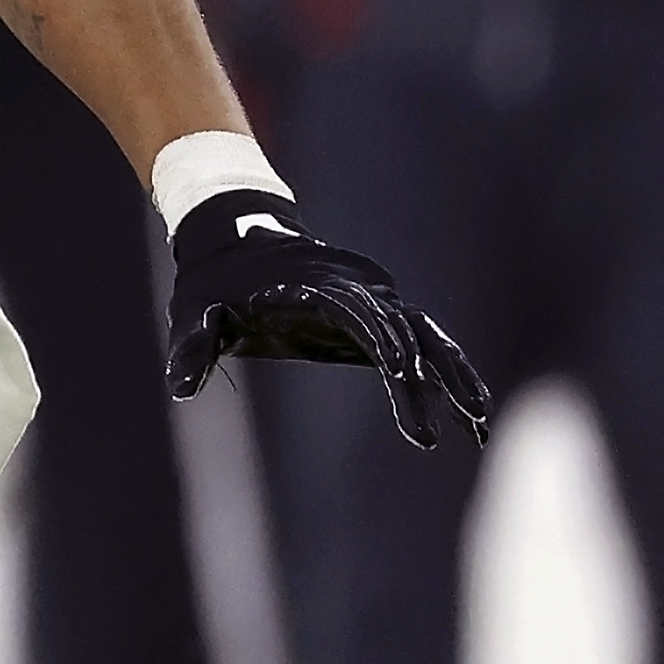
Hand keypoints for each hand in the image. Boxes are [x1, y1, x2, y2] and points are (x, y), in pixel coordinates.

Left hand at [163, 190, 491, 451]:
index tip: (403, 370)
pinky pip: (424, 344)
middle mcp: (356, 288)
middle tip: (456, 424)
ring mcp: (374, 298)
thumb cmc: (211, 285)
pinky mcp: (381, 313)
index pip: (355, 312)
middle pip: (405, 329)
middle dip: (432, 375)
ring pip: (427, 337)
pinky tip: (474, 414)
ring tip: (483, 424)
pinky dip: (449, 373)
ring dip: (456, 377)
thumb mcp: (194, 314)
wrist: (234, 239)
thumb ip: (192, 347)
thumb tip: (179, 388)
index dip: (380, 337)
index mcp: (313, 286)